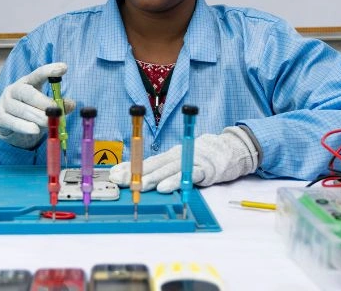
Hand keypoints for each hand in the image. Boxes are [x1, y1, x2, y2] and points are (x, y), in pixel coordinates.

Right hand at [0, 62, 75, 149]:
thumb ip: (58, 105)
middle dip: (43, 102)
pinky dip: (24, 127)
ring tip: (49, 123)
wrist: (9, 126)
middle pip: (28, 93)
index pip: (37, 74)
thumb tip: (71, 105)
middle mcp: (14, 90)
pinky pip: (12, 122)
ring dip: (37, 117)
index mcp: (27, 82)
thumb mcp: (45, 107)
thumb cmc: (30, 111)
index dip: (49, 71)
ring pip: (21, 109)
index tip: (63, 68)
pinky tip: (35, 130)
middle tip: (57, 111)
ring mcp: (5, 103)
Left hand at [108, 126, 258, 192]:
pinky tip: (165, 188)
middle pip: (153, 165)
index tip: (113, 174)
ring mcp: (189, 162)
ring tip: (139, 186)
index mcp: (168, 156)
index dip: (129, 167)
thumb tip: (135, 178)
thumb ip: (158, 169)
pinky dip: (176, 181)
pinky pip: (188, 176)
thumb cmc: (198, 159)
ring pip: (168, 170)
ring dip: (152, 179)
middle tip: (121, 181)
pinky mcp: (204, 170)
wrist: (227, 151)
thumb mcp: (176, 163)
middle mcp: (176, 157)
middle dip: (135, 174)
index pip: (145, 161)